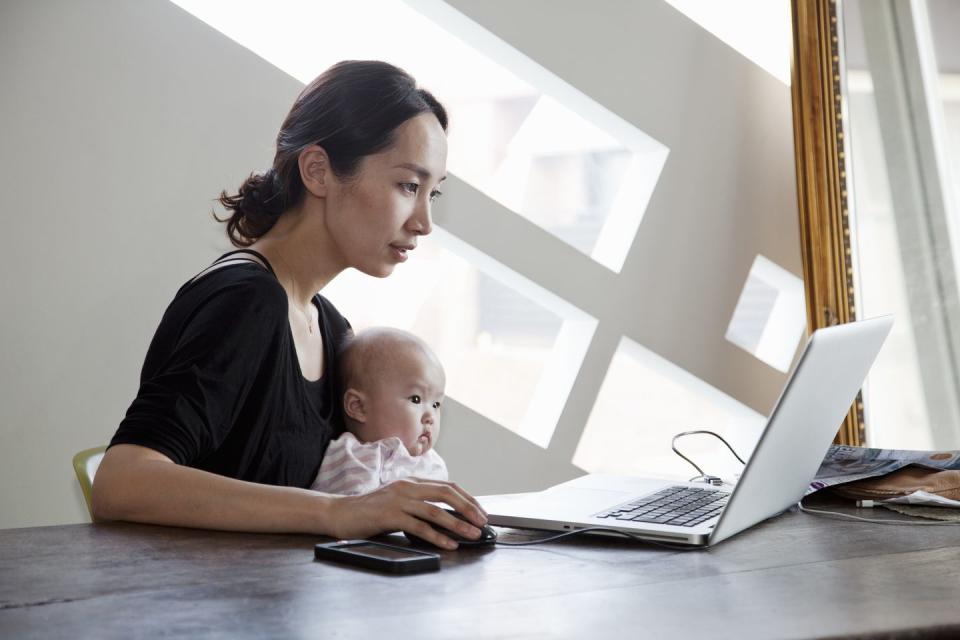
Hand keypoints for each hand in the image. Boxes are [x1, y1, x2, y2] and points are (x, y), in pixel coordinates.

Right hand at [325, 478, 487, 548]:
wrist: (340, 513)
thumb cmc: (370, 510)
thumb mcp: (398, 500)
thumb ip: (418, 502)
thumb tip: (447, 515)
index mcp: (411, 481)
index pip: (447, 485)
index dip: (467, 498)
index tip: (480, 511)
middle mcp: (407, 486)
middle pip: (446, 493)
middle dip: (468, 508)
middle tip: (482, 522)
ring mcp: (398, 500)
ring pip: (436, 511)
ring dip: (458, 524)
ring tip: (472, 534)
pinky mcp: (389, 515)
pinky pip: (419, 527)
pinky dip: (437, 536)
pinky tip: (449, 544)